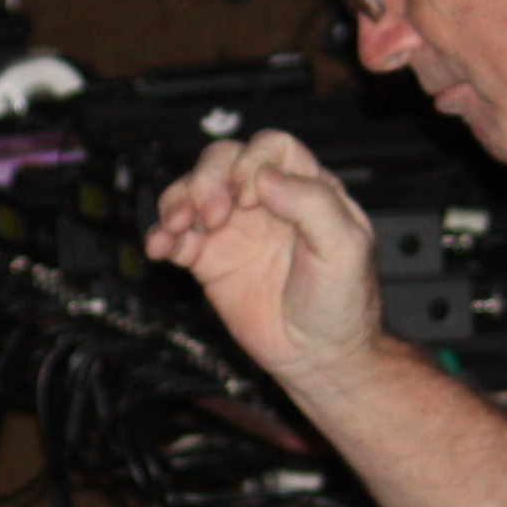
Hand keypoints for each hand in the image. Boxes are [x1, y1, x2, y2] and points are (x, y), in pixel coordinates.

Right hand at [140, 131, 380, 387]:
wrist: (319, 358)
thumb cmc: (342, 305)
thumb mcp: (346, 249)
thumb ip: (314, 204)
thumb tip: (267, 176)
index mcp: (306, 191)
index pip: (271, 148)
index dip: (253, 161)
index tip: (250, 196)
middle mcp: (266, 204)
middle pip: (223, 161)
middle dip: (208, 179)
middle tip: (213, 213)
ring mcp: (235, 230)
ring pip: (193, 192)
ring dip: (177, 201)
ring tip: (176, 226)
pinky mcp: (210, 260)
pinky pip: (176, 237)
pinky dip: (161, 236)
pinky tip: (160, 246)